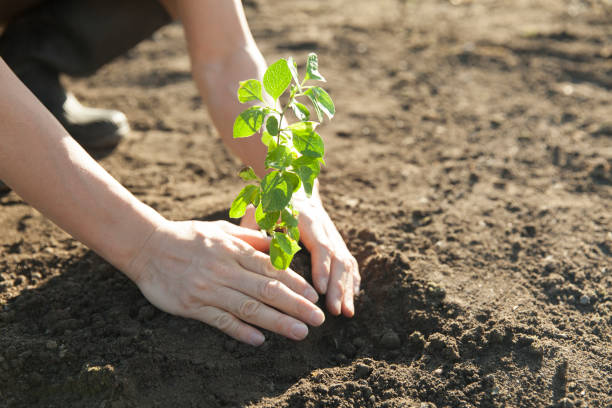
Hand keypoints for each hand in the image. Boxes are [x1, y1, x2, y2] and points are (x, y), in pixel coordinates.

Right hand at [126, 219, 324, 345]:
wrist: (147, 246)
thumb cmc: (188, 237)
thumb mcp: (221, 230)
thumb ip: (250, 238)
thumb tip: (278, 244)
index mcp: (234, 251)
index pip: (271, 269)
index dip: (295, 283)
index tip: (314, 295)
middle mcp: (225, 270)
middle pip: (267, 291)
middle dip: (296, 306)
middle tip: (317, 318)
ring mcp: (209, 289)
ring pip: (249, 308)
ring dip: (277, 322)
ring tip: (300, 332)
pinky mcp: (192, 305)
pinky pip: (221, 320)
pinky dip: (240, 331)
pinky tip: (259, 340)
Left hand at [241, 188, 359, 317]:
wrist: (292, 188)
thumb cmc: (270, 203)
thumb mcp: (260, 210)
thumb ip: (256, 225)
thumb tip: (255, 247)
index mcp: (307, 219)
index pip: (319, 245)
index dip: (322, 267)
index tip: (319, 290)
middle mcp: (325, 228)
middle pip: (338, 257)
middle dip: (338, 286)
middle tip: (335, 310)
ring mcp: (334, 236)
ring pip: (347, 262)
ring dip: (347, 289)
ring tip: (346, 313)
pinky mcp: (337, 243)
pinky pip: (349, 263)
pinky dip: (352, 282)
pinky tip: (350, 301)